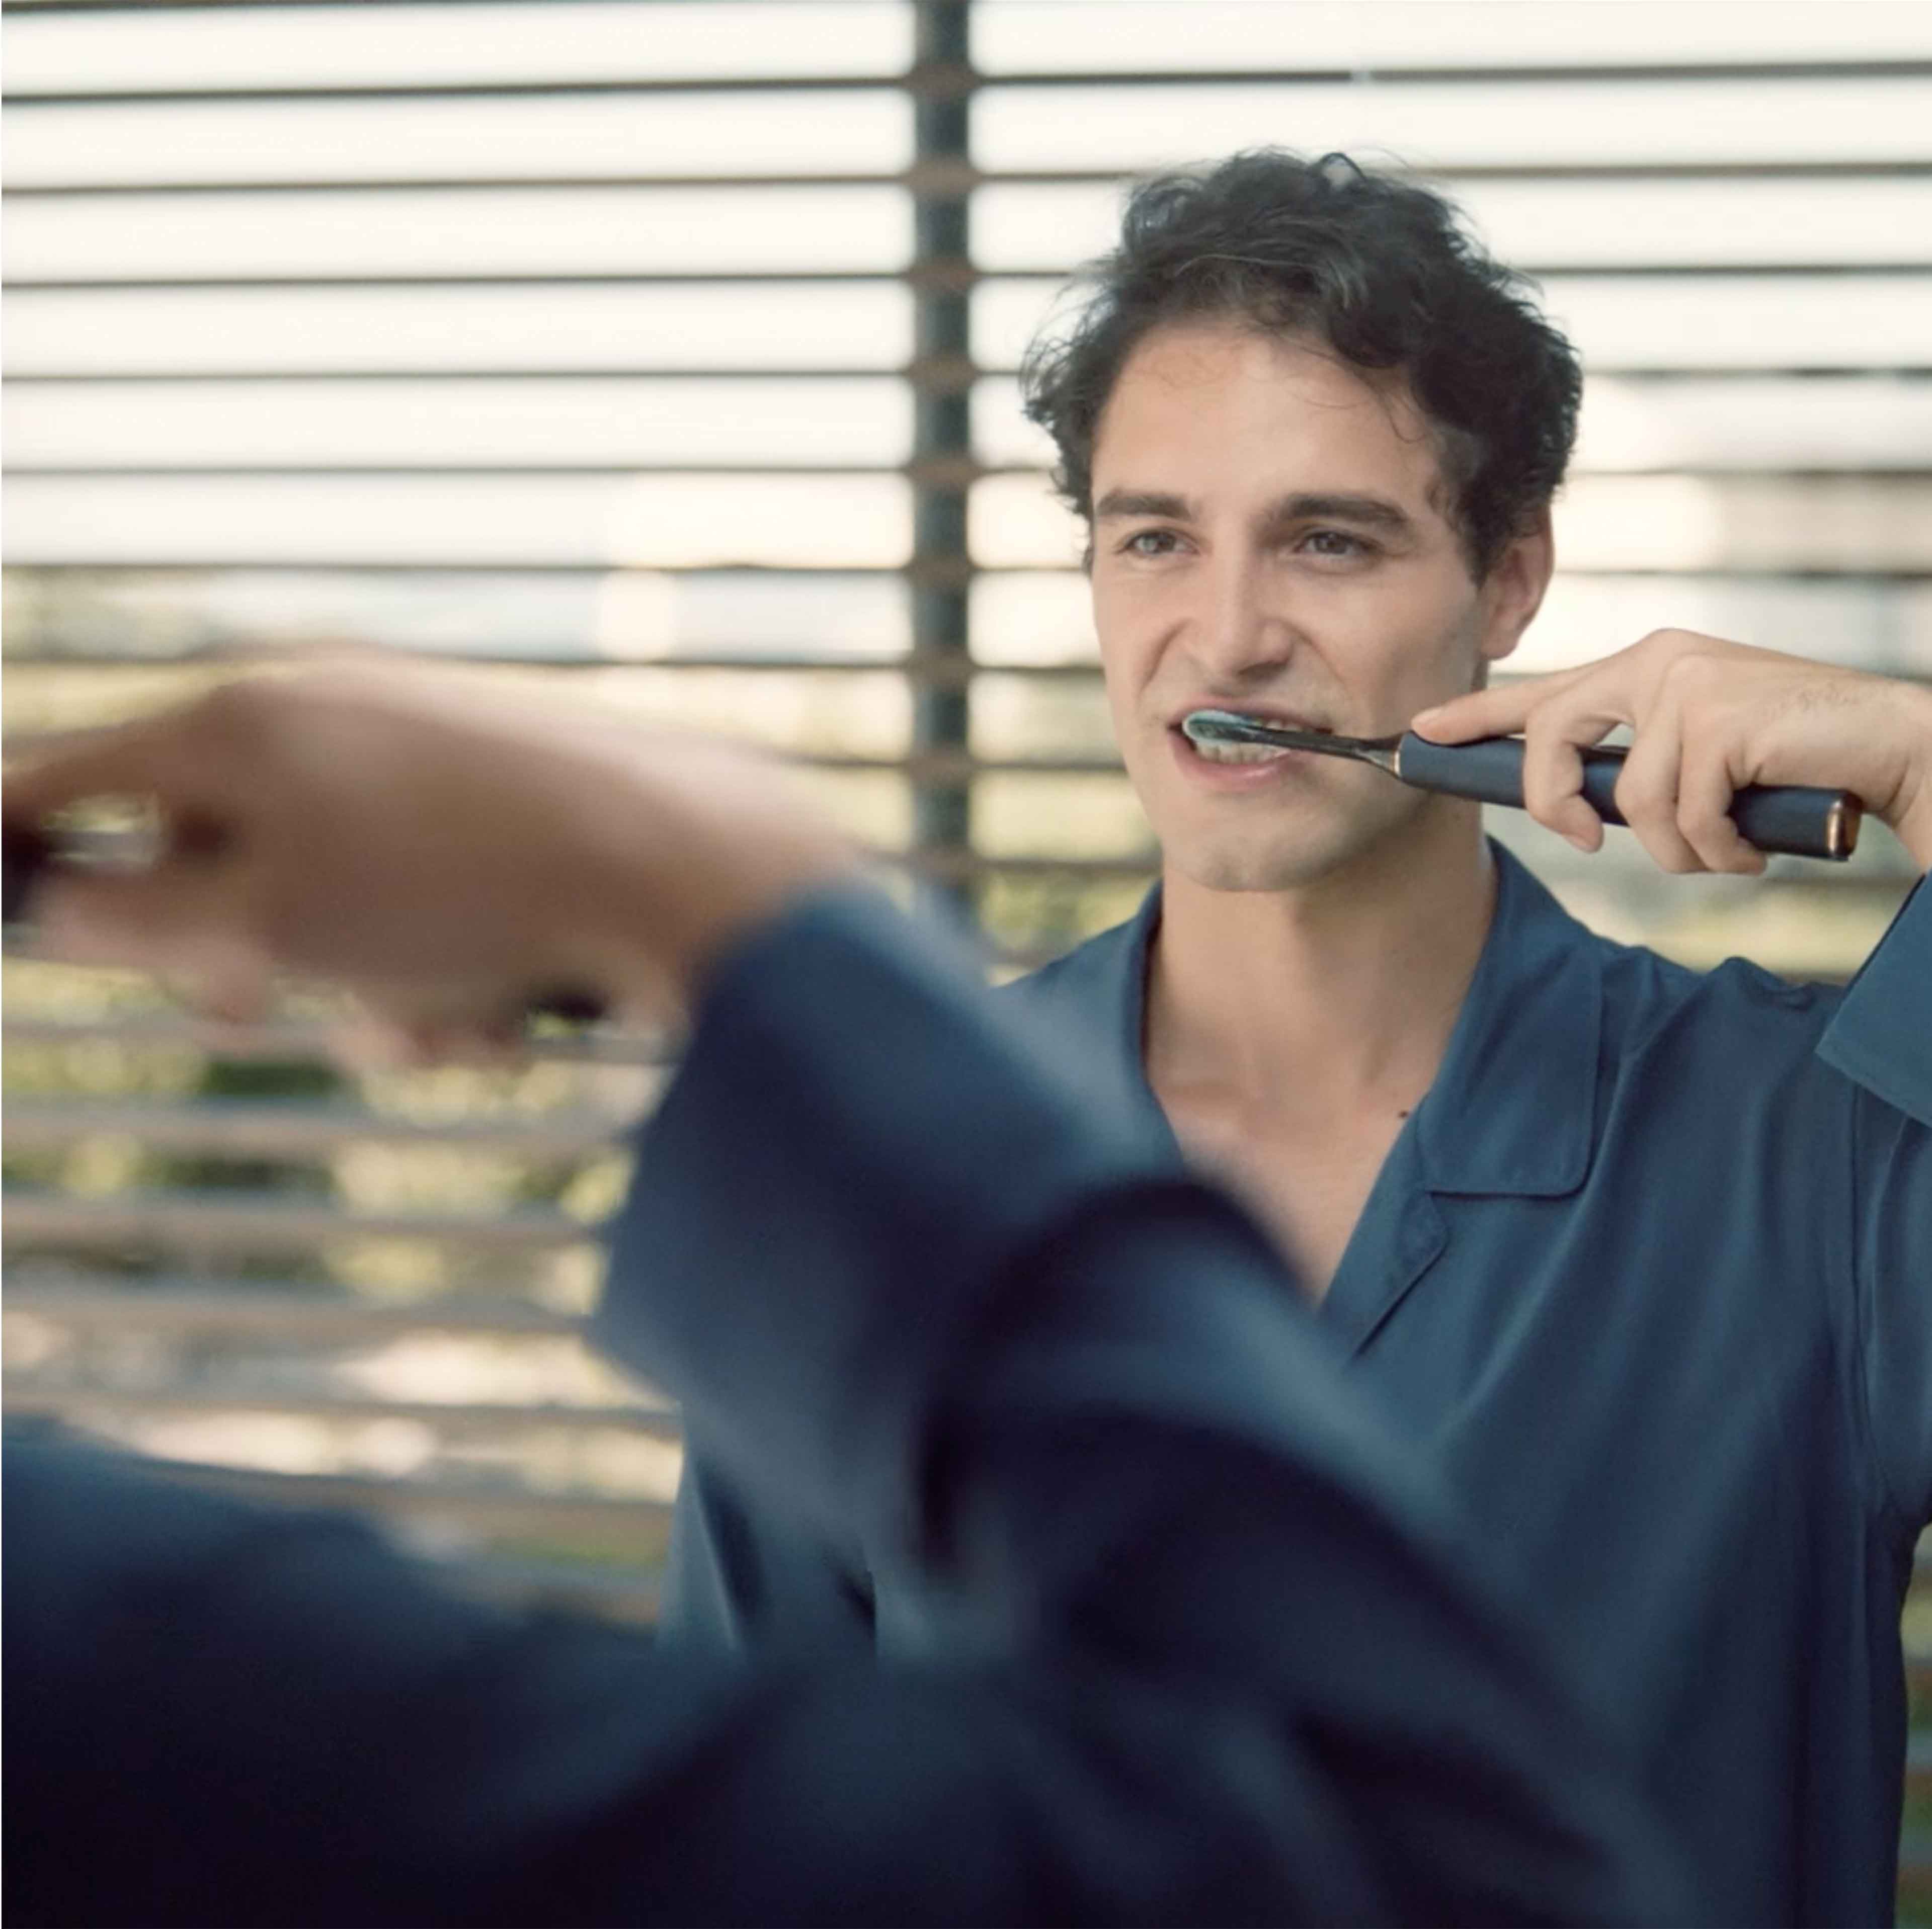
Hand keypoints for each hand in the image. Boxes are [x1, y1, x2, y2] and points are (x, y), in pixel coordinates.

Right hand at [2, 667, 856, 1040]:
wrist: (669, 867)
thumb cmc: (456, 890)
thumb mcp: (266, 924)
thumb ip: (144, 917)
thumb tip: (75, 900)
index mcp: (242, 723)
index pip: (77, 772)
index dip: (21, 839)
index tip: (9, 891)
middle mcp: (326, 713)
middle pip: (217, 853)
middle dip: (244, 954)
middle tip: (257, 1003)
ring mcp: (421, 752)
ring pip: (338, 906)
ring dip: (372, 990)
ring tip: (446, 1014)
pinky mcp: (503, 800)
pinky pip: (428, 904)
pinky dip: (449, 969)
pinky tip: (507, 1006)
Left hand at [1411, 631, 1931, 874]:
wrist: (1890, 754)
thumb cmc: (1790, 767)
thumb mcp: (1697, 761)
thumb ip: (1635, 769)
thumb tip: (1582, 811)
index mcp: (1647, 667)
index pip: (1542, 692)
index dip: (1475, 716)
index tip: (1418, 732)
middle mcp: (1659, 662)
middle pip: (1552, 741)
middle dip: (1557, 807)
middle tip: (1589, 842)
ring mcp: (1688, 684)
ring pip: (1631, 802)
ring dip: (1680, 849)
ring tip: (1728, 843)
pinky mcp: (1719, 718)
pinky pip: (1682, 817)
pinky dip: (1718, 850)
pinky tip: (1753, 840)